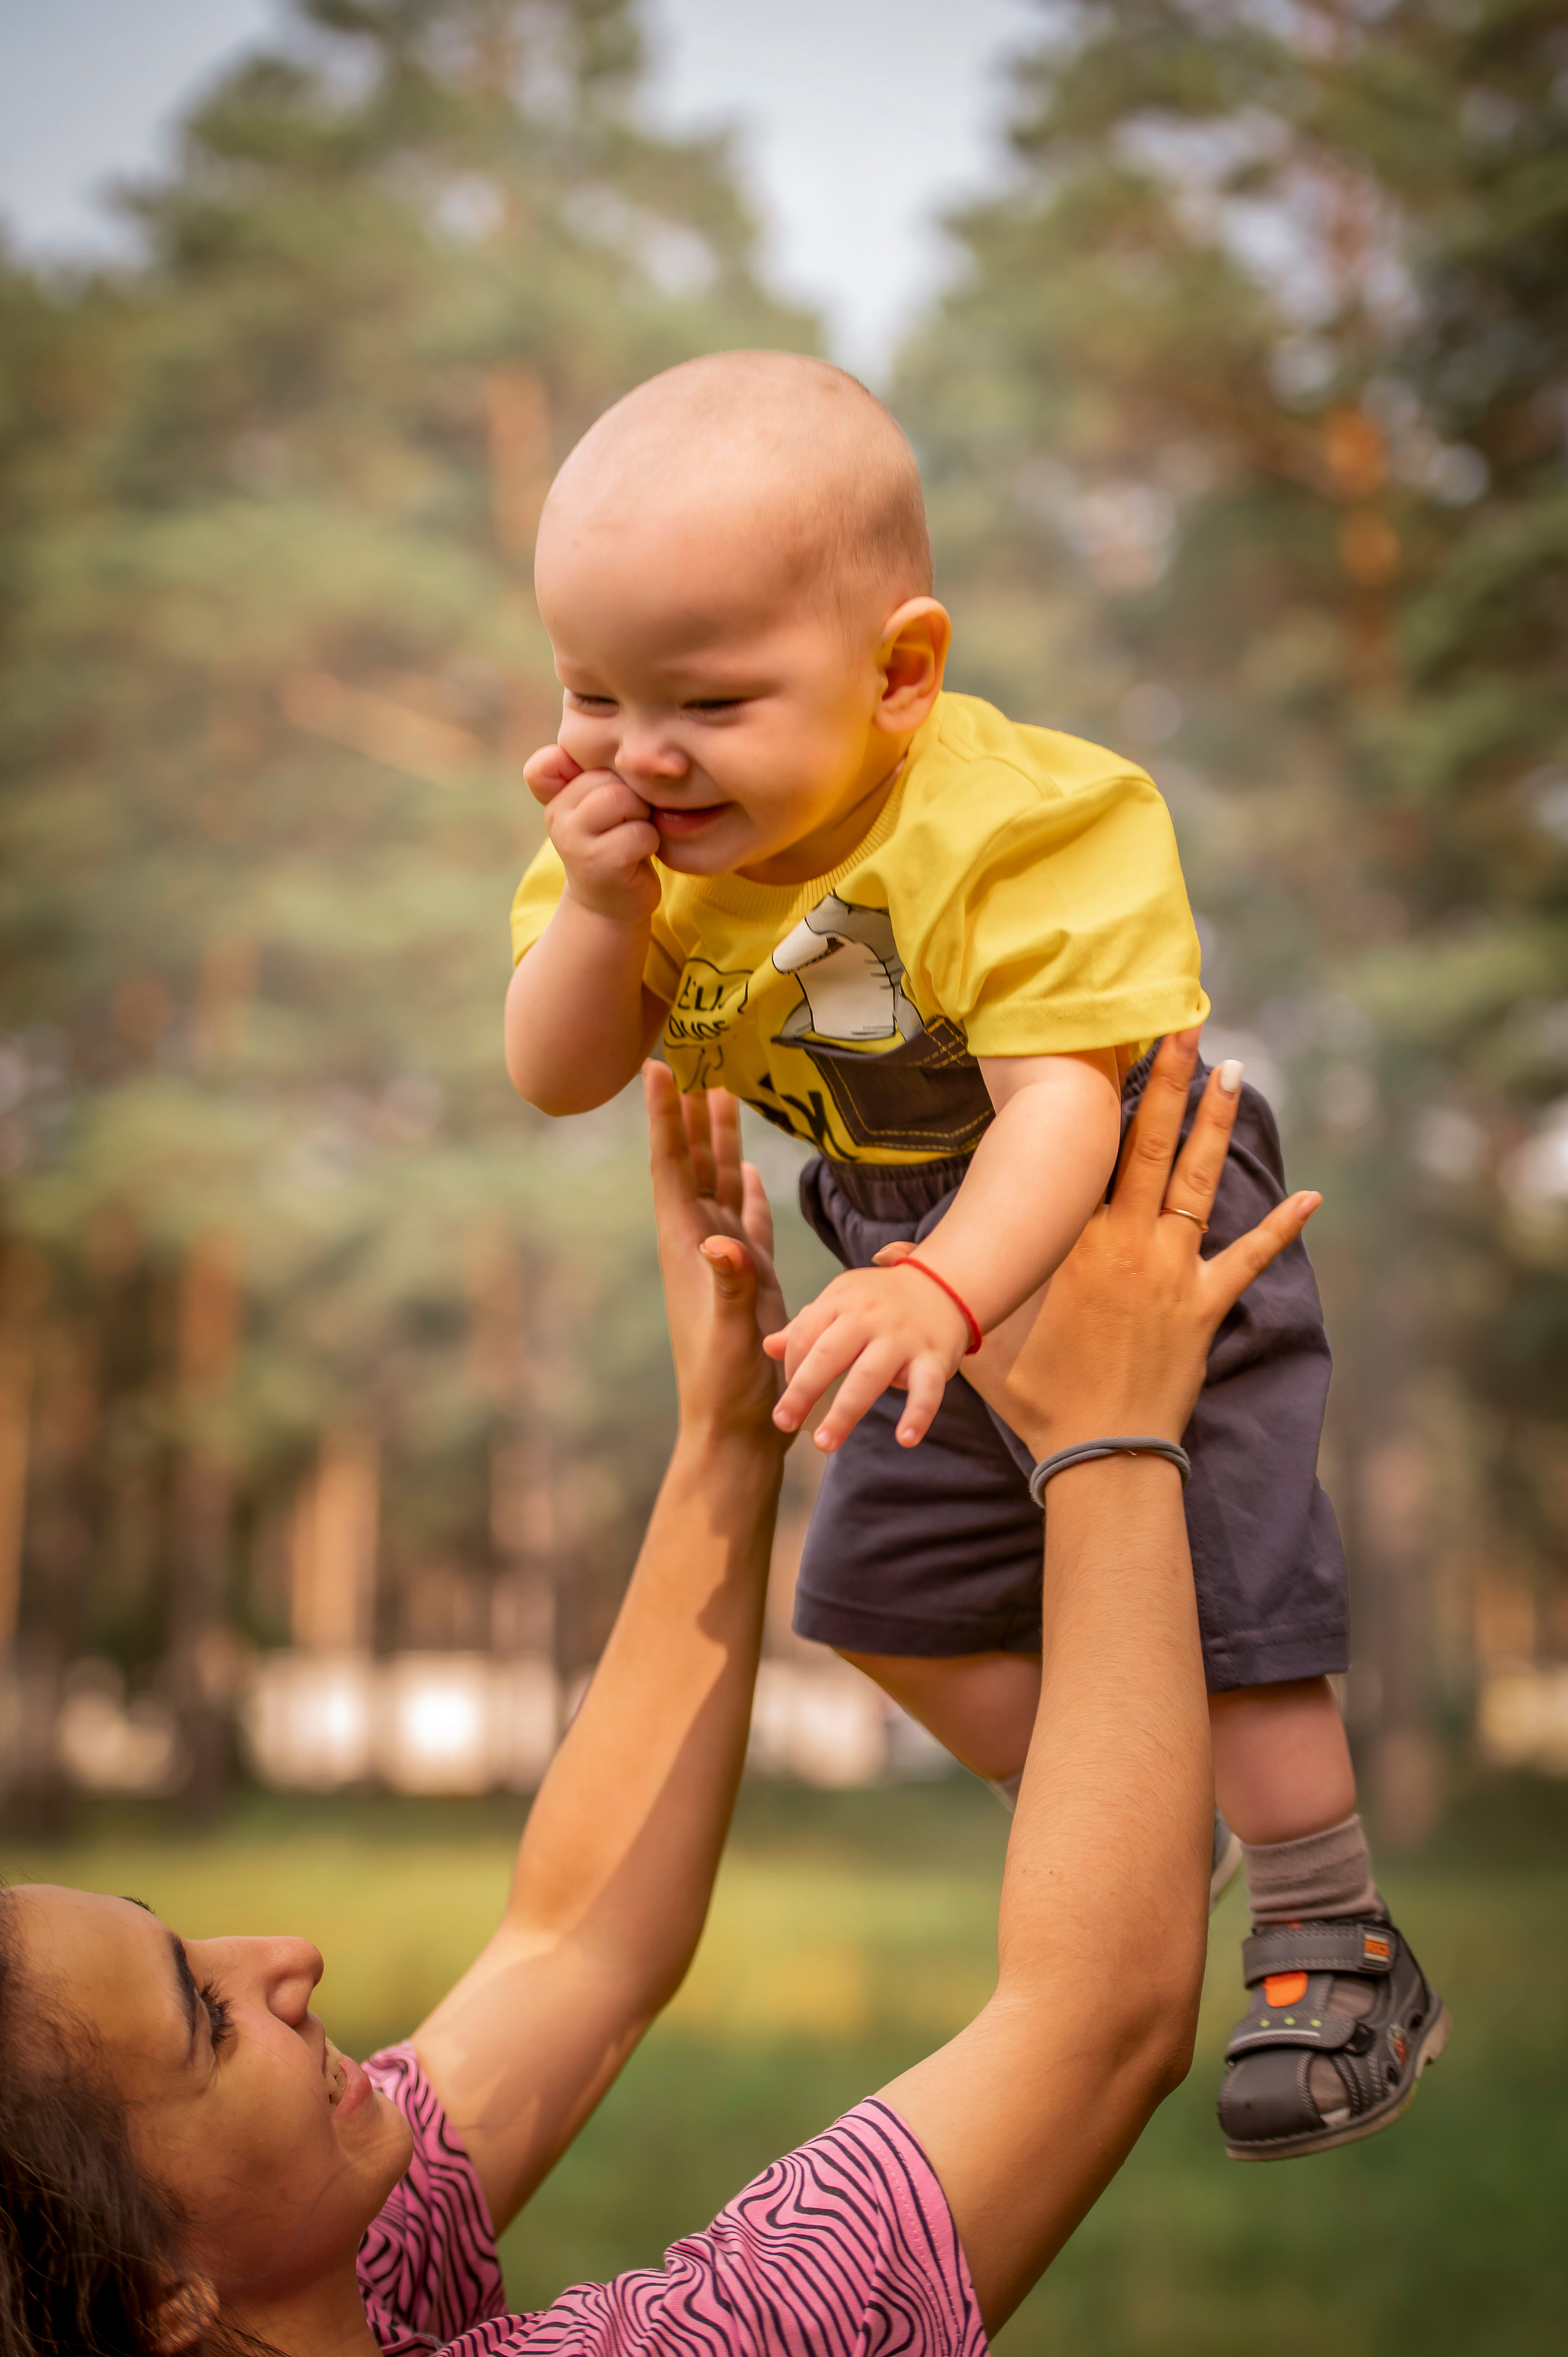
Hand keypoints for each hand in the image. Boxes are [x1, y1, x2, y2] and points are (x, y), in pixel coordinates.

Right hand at [525, 742, 659, 923]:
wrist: (612, 902)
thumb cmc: (614, 839)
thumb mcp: (600, 799)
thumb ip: (592, 769)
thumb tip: (617, 746)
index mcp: (555, 795)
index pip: (561, 759)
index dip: (591, 771)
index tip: (602, 793)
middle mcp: (556, 816)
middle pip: (606, 777)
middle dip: (630, 796)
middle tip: (628, 821)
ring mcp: (574, 842)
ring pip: (620, 799)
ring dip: (640, 817)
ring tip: (633, 833)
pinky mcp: (600, 864)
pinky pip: (639, 832)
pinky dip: (649, 841)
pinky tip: (638, 855)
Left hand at [645, 1064, 788, 1446]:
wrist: (738, 1429)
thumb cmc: (727, 1388)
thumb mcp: (729, 1335)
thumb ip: (729, 1288)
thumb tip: (720, 1243)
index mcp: (687, 1249)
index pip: (670, 1168)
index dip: (663, 1118)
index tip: (655, 1068)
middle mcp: (700, 1246)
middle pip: (692, 1165)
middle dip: (689, 1115)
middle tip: (690, 1059)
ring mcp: (725, 1262)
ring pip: (720, 1185)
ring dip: (719, 1142)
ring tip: (722, 1095)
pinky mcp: (750, 1279)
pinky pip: (746, 1221)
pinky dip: (747, 1191)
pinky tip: (749, 1169)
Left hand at [764, 1264, 969, 1451]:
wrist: (944, 1284)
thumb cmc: (882, 1300)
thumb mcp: (842, 1300)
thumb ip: (807, 1325)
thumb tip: (768, 1346)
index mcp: (841, 1300)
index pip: (805, 1337)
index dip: (791, 1370)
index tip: (788, 1400)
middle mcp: (869, 1317)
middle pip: (829, 1356)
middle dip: (803, 1391)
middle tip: (783, 1422)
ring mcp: (903, 1337)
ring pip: (869, 1376)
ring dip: (845, 1412)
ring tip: (824, 1443)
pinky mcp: (935, 1357)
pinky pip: (927, 1389)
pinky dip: (918, 1414)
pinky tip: (905, 1440)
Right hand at [962, 1029, 1320, 1461]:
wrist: (1099, 1452)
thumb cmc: (1037, 1396)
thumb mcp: (977, 1337)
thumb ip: (940, 1288)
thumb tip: (881, 1261)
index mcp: (1074, 1243)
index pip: (1093, 1156)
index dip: (1109, 1100)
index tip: (1119, 1048)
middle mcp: (1127, 1243)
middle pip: (1153, 1147)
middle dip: (1171, 1083)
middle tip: (1188, 1029)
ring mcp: (1172, 1271)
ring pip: (1200, 1184)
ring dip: (1217, 1126)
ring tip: (1234, 1072)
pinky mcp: (1205, 1306)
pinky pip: (1250, 1258)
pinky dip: (1284, 1227)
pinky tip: (1313, 1196)